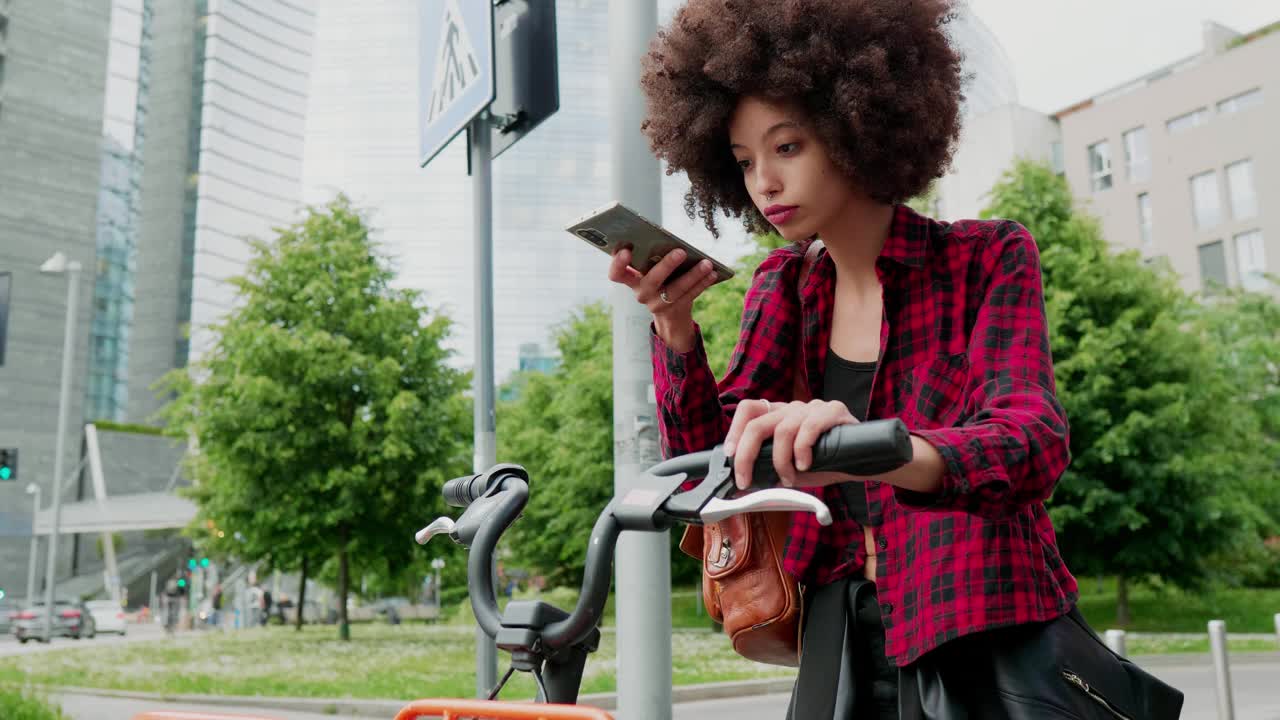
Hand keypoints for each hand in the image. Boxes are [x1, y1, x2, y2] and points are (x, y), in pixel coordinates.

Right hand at [607, 247, 719, 317]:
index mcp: (631, 279)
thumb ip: (654, 256)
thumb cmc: (660, 277)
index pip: (616, 274)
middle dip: (667, 265)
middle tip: (681, 251)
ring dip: (693, 275)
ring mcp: (657, 304)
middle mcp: (641, 293)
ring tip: (707, 263)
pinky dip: (702, 283)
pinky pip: (690, 295)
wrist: (669, 311)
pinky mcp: (674, 310)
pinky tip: (713, 273)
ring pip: (676, 289)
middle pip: (652, 280)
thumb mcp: (652, 268)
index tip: (626, 250)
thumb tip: (672, 240)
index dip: (618, 264)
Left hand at [723, 399, 860, 489]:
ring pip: (784, 429)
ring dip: (781, 461)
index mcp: (779, 416)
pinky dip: (803, 450)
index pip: (749, 410)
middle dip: (746, 455)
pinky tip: (806, 465)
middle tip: (746, 480)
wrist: (862, 461)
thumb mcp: (791, 468)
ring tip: (789, 479)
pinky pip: (810, 427)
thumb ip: (769, 470)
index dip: (734, 431)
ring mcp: (813, 407)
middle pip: (758, 423)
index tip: (728, 456)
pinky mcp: (834, 410)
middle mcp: (793, 407)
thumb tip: (744, 484)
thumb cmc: (825, 464)